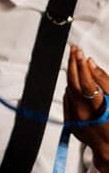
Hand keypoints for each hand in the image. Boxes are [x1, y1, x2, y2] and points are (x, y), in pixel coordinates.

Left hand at [66, 46, 108, 172]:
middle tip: (74, 50)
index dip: (81, 65)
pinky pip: (68, 100)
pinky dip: (71, 89)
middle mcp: (83, 114)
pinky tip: (76, 82)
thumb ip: (104, 81)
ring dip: (71, 75)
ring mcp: (74, 119)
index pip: (85, 82)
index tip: (80, 52)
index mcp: (97, 109)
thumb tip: (91, 64)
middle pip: (73, 84)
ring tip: (76, 61)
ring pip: (68, 90)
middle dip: (73, 64)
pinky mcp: (70, 122)